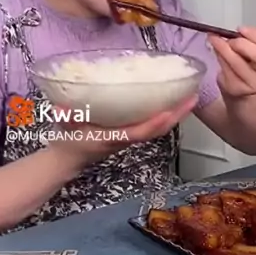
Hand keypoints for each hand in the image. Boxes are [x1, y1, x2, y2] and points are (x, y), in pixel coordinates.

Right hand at [49, 95, 197, 165]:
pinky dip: (166, 113)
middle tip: (194, 97)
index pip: (139, 132)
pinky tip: (173, 99)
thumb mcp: (66, 128)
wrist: (69, 159)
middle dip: (177, 115)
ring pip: (159, 127)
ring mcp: (132, 136)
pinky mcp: (132, 132)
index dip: (154, 123)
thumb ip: (66, 118)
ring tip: (190, 95)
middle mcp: (128, 138)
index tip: (168, 112)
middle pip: (158, 129)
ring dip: (176, 114)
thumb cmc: (69, 142)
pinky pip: (154, 124)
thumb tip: (61, 108)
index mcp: (113, 137)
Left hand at [209, 27, 255, 98]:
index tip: (242, 29)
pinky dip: (219, 56)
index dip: (255, 35)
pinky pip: (225, 68)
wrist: (244, 92)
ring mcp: (252, 84)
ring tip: (216, 40)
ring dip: (224, 48)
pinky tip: (217, 52)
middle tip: (231, 39)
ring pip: (238, 62)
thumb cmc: (251, 68)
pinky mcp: (235, 88)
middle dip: (241, 43)